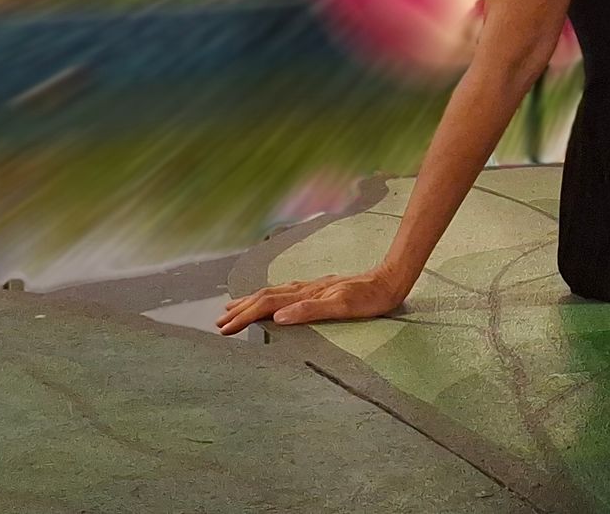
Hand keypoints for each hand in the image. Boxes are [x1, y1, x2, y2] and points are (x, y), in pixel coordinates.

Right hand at [216, 271, 407, 334]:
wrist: (390, 280)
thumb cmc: (370, 298)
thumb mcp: (343, 307)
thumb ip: (310, 310)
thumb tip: (278, 316)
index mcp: (306, 294)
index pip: (266, 305)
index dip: (244, 316)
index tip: (225, 328)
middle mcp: (305, 288)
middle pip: (264, 297)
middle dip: (240, 309)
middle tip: (219, 322)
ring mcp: (311, 287)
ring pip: (273, 293)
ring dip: (251, 302)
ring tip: (233, 308)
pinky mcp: (319, 289)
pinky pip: (284, 293)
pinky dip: (269, 297)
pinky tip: (270, 300)